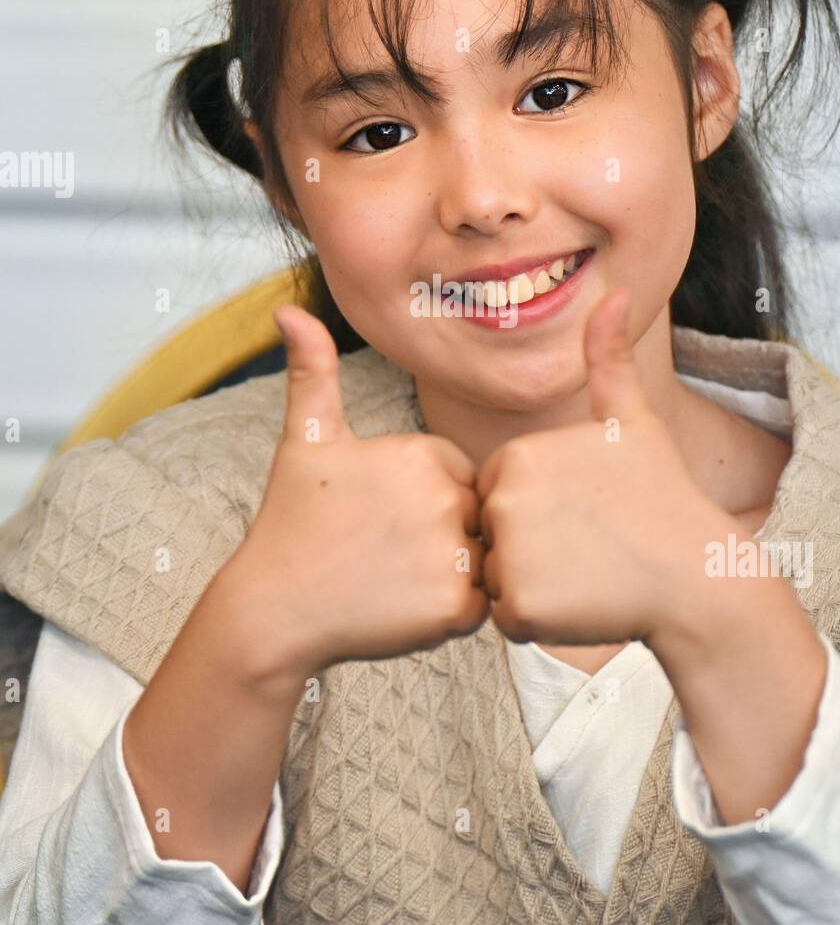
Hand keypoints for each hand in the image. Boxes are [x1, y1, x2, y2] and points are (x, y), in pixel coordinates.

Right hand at [220, 305, 489, 679]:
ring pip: (481, 564)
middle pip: (476, 520)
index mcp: (425, 452)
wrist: (272, 609)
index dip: (425, 502)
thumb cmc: (294, 520)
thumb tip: (288, 309)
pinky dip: (448, 615)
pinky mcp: (454, 608)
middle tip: (384, 554)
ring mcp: (452, 553)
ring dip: (448, 576)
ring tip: (393, 580)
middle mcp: (446, 498)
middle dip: (441, 540)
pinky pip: (479, 609)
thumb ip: (314, 372)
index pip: (462, 477)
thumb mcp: (307, 438)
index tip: (381, 518)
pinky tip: (399, 608)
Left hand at [475, 288, 735, 648]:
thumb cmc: (663, 497)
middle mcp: (503, 500)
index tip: (584, 511)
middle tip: (588, 546)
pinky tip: (583, 604)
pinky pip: (508, 618)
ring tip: (587, 572)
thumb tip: (618, 291)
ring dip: (534, 583)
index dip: (540, 508)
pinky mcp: (520, 607)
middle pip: (492, 534)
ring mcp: (510, 554)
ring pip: (498, 576)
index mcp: (516, 454)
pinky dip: (540, 620)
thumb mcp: (633, 421)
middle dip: (532, 546)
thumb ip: (608, 359)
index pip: (498, 491)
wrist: (697, 578)